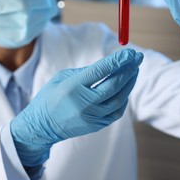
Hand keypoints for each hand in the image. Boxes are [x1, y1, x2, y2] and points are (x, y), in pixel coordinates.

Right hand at [10, 49, 142, 165]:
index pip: (101, 71)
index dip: (118, 61)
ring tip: (134, 71)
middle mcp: (84, 103)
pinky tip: (125, 88)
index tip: (130, 52)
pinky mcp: (97, 125)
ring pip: (119, 99)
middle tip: (137, 58)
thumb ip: (86, 71)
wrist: (41, 127)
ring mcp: (92, 117)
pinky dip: (124, 98)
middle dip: (129, 69)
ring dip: (129, 83)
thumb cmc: (50, 97)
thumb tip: (109, 66)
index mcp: (73, 87)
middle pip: (114, 85)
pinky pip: (117, 111)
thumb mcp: (61, 78)